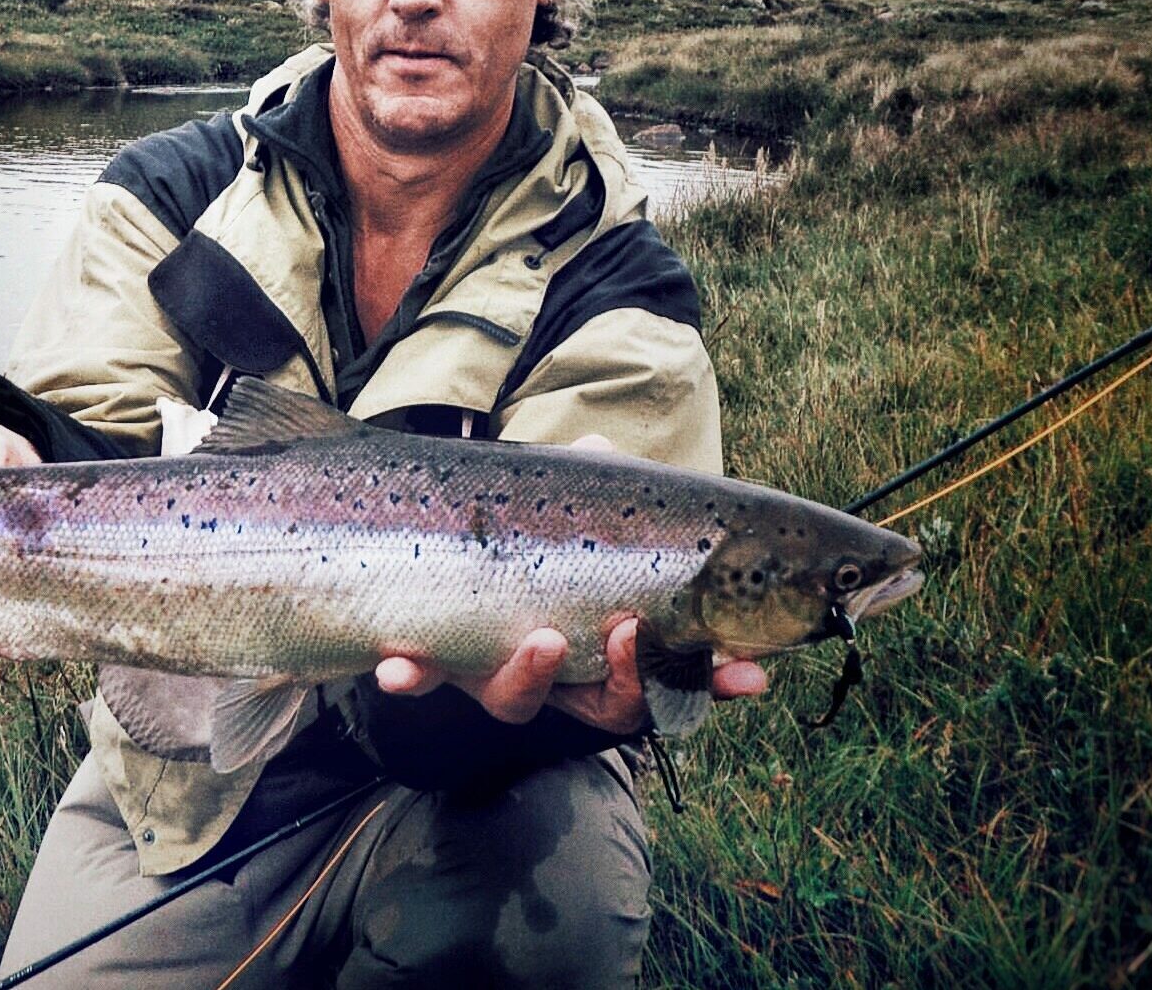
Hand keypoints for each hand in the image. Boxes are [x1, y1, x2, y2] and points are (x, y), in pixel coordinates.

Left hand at [373, 432, 768, 731]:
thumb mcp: (554, 490)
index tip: (754, 677)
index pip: (670, 669)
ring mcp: (486, 666)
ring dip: (532, 675)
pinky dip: (410, 674)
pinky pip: (417, 678)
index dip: (715, 680)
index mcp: (599, 633)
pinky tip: (396, 664)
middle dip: (632, 683)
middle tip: (635, 639)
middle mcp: (549, 665)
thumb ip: (584, 476)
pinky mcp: (425, 660)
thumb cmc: (508, 519)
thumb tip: (600, 447)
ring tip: (545, 641)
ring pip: (518, 700)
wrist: (409, 533)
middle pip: (609, 703)